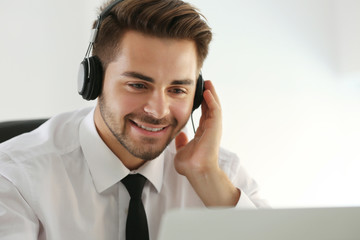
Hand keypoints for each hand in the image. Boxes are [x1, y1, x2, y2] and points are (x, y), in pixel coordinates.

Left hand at [174, 80, 239, 206]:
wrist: (196, 171)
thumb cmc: (190, 165)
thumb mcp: (182, 150)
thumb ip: (182, 142)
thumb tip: (181, 136)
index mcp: (202, 133)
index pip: (203, 114)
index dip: (201, 103)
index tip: (197, 93)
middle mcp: (209, 129)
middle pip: (210, 108)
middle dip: (207, 95)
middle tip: (204, 83)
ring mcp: (214, 128)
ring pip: (214, 106)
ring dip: (211, 94)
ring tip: (207, 83)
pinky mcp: (215, 127)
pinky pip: (215, 110)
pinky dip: (212, 100)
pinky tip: (207, 91)